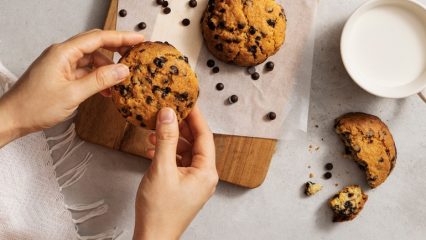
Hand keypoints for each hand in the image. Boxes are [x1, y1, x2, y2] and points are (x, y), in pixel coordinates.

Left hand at [0, 29, 143, 146]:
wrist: (12, 118)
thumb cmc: (34, 106)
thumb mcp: (73, 94)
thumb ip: (100, 80)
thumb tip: (122, 71)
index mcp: (63, 52)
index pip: (98, 38)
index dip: (121, 38)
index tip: (138, 40)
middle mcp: (62, 54)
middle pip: (96, 45)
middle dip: (117, 49)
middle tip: (135, 55)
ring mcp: (61, 64)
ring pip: (91, 59)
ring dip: (107, 68)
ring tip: (120, 81)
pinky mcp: (61, 74)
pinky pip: (85, 70)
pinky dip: (97, 77)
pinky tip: (105, 89)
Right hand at [134, 106, 217, 239]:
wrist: (153, 237)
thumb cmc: (159, 211)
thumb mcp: (161, 169)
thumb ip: (166, 139)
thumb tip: (168, 114)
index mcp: (206, 172)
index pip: (205, 136)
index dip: (195, 116)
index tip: (186, 101)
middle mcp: (204, 176)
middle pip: (196, 142)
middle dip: (180, 127)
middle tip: (168, 111)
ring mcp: (194, 181)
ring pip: (185, 152)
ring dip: (171, 140)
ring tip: (155, 131)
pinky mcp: (184, 185)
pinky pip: (179, 162)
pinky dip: (167, 153)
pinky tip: (153, 149)